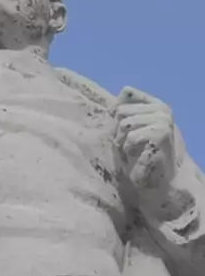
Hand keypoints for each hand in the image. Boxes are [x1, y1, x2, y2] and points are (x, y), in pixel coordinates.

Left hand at [113, 87, 176, 202]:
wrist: (155, 182)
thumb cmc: (138, 157)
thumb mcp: (129, 131)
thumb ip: (124, 114)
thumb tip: (111, 107)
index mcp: (156, 105)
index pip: (127, 93)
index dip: (115, 111)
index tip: (118, 129)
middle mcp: (162, 109)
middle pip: (121, 111)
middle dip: (118, 131)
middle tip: (128, 146)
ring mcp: (163, 120)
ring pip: (124, 123)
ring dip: (122, 142)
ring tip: (132, 152)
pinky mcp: (160, 133)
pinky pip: (130, 137)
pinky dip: (128, 150)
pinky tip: (138, 156)